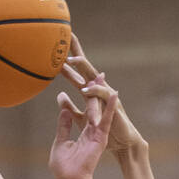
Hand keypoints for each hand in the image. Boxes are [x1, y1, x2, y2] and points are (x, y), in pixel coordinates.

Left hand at [49, 74, 117, 178]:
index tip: (84, 79)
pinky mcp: (101, 137)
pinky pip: (107, 119)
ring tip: (101, 75)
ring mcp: (97, 134)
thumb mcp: (61, 140)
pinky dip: (110, 106)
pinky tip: (114, 93)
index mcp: (83, 132)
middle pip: (94, 105)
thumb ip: (64, 124)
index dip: (84, 95)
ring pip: (100, 109)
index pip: (84, 109)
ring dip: (101, 93)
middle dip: (95, 88)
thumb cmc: (64, 166)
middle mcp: (92, 131)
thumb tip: (63, 107)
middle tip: (97, 72)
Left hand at [58, 34, 145, 156]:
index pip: (77, 71)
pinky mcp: (113, 106)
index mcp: (90, 91)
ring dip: (82, 67)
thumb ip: (70, 108)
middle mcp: (98, 89)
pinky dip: (95, 91)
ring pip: (93, 76)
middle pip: (85, 66)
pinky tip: (85, 88)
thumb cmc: (103, 130)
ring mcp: (106, 96)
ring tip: (70, 60)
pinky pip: (103, 96)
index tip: (56, 44)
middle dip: (76, 50)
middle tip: (67, 34)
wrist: (122, 144)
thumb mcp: (80, 119)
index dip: (67, 59)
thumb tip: (59, 95)